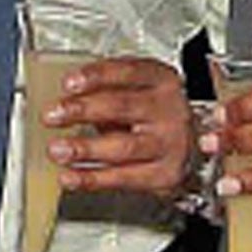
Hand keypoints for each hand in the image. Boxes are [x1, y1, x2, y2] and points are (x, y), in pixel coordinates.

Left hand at [42, 57, 193, 197]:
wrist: (197, 147)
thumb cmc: (158, 114)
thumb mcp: (140, 90)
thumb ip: (107, 90)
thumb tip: (64, 100)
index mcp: (162, 80)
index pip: (129, 72)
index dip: (96, 76)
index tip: (69, 83)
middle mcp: (170, 110)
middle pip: (123, 107)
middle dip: (83, 110)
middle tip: (53, 115)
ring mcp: (169, 144)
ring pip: (124, 146)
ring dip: (85, 149)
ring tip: (57, 149)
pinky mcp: (165, 175)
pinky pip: (124, 178)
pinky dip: (92, 179)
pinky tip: (70, 176)